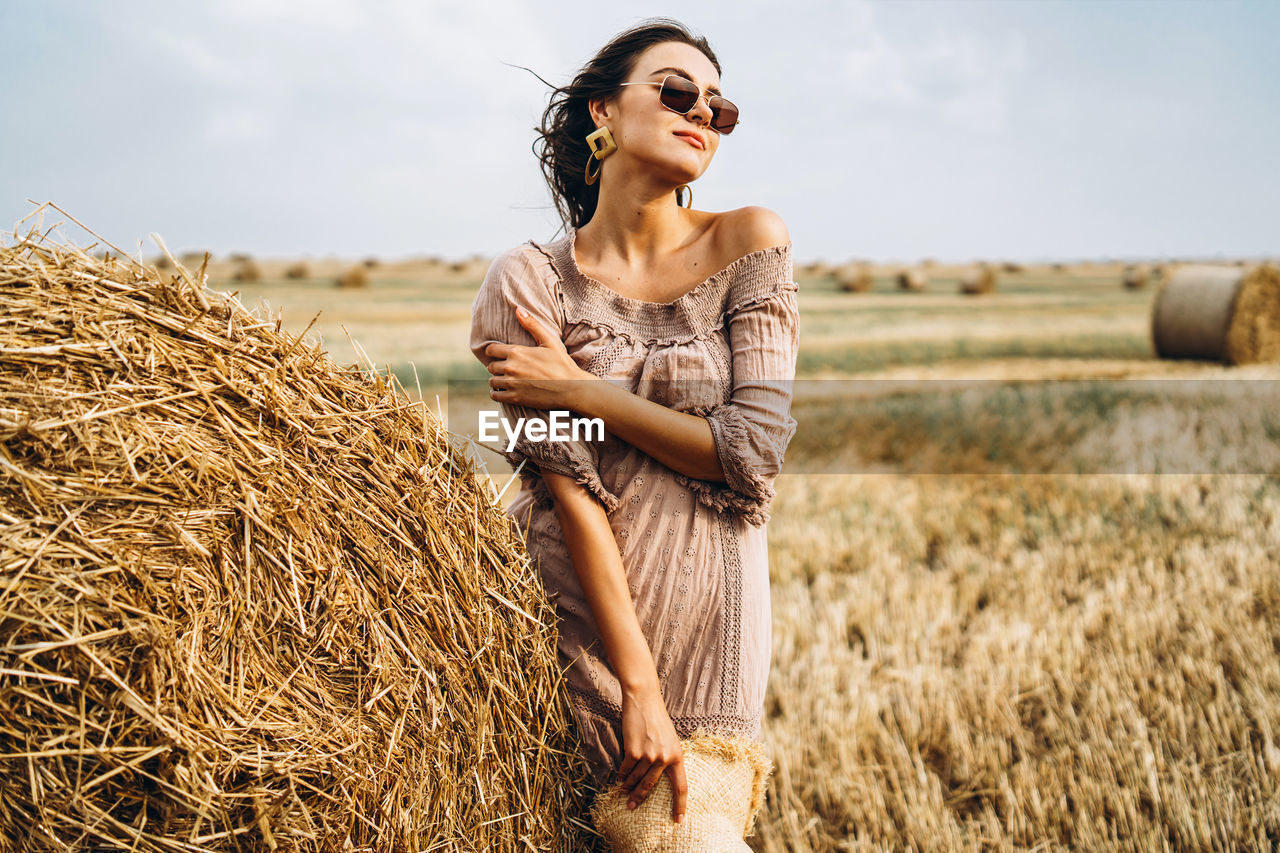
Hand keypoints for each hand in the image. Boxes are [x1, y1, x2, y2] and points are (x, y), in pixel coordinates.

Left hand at [484, 307, 595, 410]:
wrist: (571, 389)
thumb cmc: (562, 364)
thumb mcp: (550, 341)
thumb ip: (532, 325)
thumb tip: (518, 309)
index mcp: (517, 352)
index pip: (490, 350)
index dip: (493, 352)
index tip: (499, 354)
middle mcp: (511, 367)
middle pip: (491, 366)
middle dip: (497, 366)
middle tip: (507, 368)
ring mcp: (512, 384)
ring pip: (492, 381)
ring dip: (497, 380)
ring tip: (507, 380)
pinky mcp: (514, 398)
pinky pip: (495, 396)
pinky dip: (497, 394)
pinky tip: (504, 391)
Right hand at [617, 684, 687, 822]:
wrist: (644, 701)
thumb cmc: (657, 719)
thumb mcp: (670, 740)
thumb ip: (668, 757)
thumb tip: (660, 776)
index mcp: (678, 756)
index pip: (681, 787)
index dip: (680, 805)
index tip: (679, 820)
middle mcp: (665, 758)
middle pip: (651, 786)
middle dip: (640, 798)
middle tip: (631, 808)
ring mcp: (649, 756)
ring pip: (636, 779)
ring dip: (628, 787)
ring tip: (623, 791)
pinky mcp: (634, 752)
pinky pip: (626, 769)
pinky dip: (622, 774)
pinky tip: (620, 777)